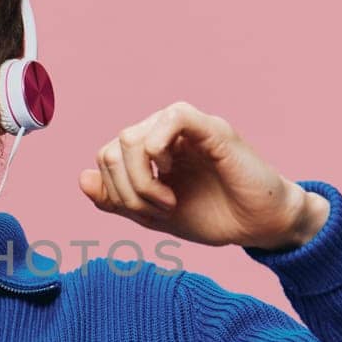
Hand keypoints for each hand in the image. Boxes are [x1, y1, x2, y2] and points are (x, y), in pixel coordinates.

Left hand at [78, 101, 328, 250]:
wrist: (259, 226)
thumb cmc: (215, 216)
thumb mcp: (154, 216)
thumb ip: (117, 200)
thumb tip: (82, 178)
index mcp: (151, 151)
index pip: (107, 157)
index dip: (115, 191)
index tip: (144, 214)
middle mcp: (165, 134)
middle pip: (114, 147)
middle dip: (127, 190)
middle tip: (158, 210)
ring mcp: (188, 130)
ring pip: (133, 136)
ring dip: (141, 180)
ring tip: (167, 203)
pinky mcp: (212, 129)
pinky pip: (173, 116)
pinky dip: (159, 147)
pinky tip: (170, 174)